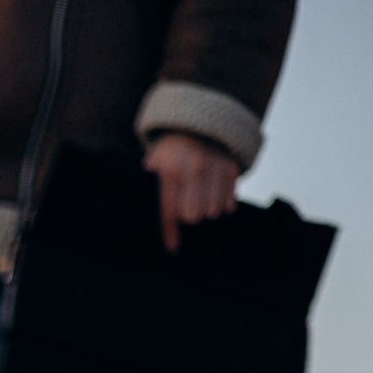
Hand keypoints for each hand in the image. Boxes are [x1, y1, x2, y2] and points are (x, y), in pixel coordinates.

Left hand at [145, 130, 238, 251]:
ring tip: (197, 201)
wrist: (195, 124)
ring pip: (213, 212)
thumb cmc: (168, 152)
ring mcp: (216, 166)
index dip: (170, 233)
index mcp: (170, 170)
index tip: (172, 248)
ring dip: (205, 212)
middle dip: (188, 217)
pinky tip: (212, 196)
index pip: (170, 211)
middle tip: (184, 211)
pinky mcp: (232, 167)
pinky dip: (220, 204)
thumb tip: (140, 222)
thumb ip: (150, 189)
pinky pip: (228, 204)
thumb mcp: (152, 164)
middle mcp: (195, 168)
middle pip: (193, 216)